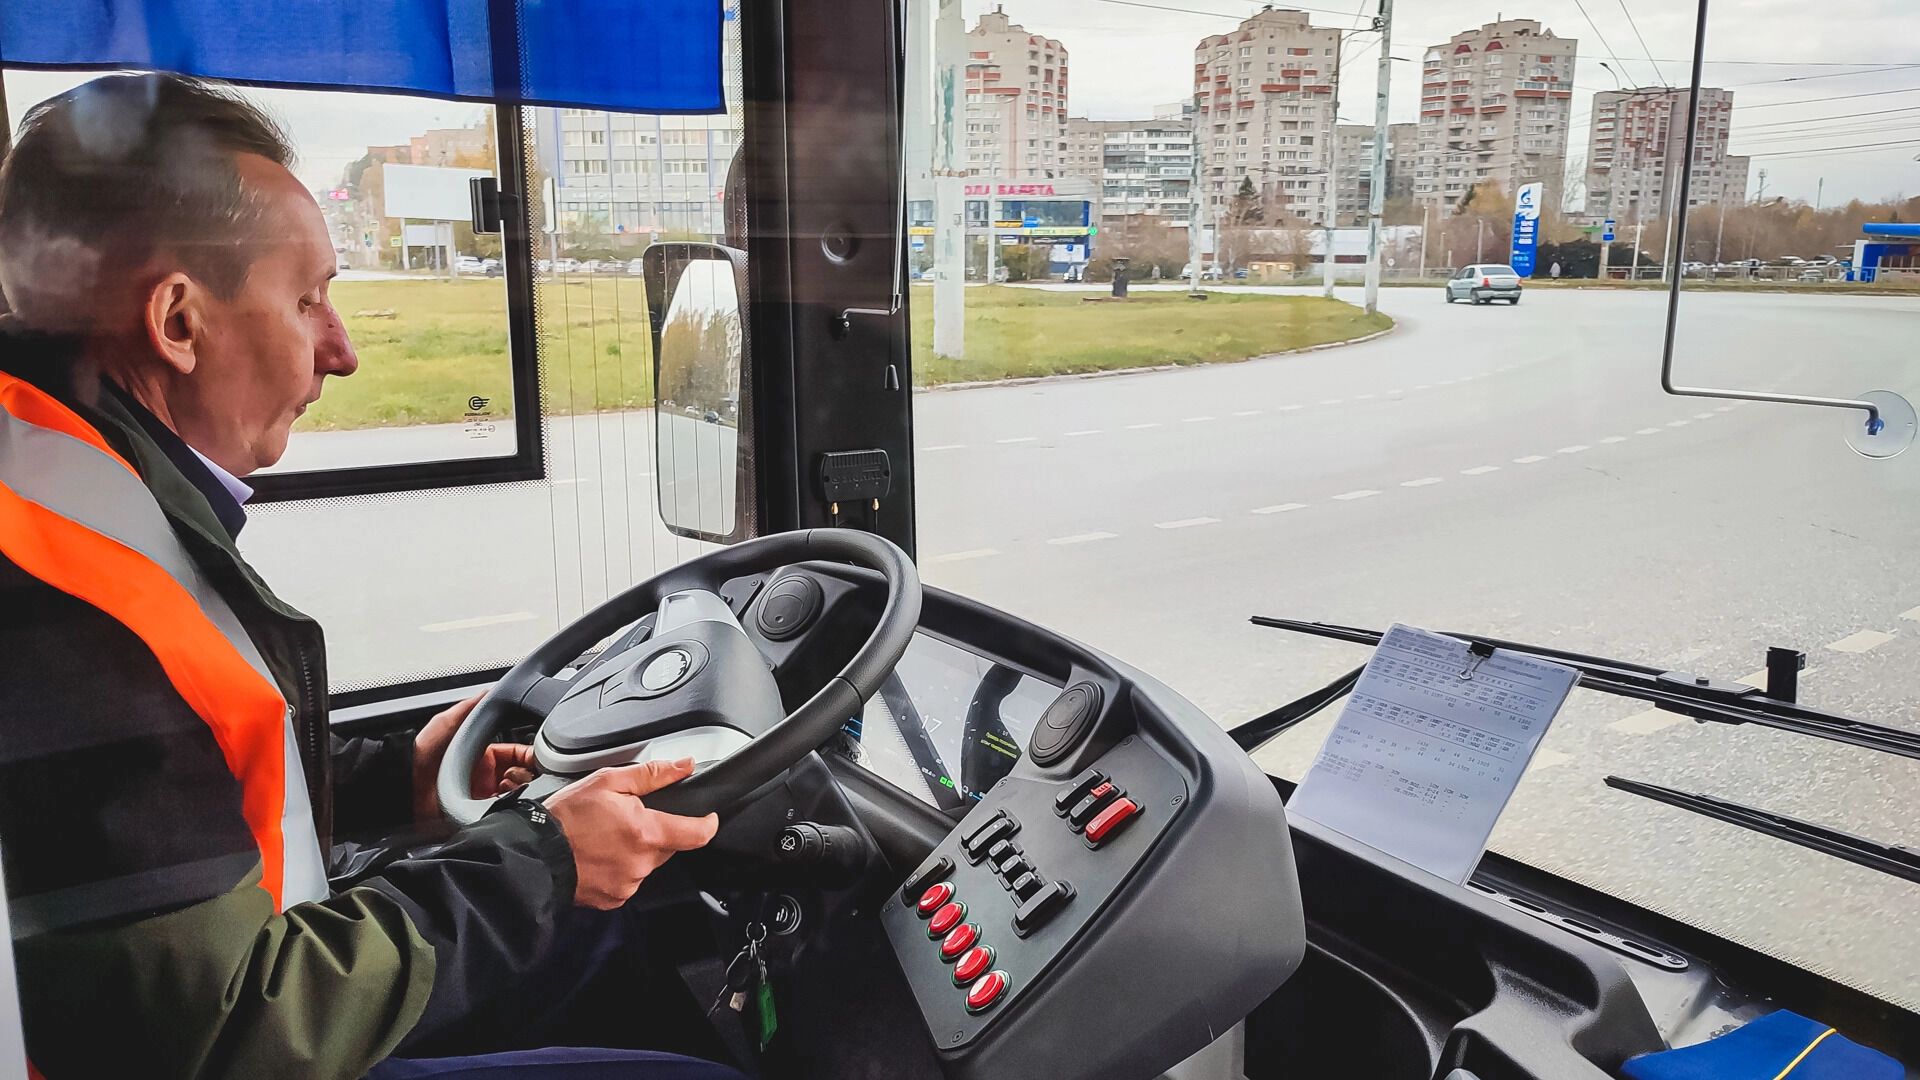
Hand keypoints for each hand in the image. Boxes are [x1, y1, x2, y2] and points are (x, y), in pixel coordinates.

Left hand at [412, 693, 538, 820]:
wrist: (403, 791)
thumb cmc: (418, 757)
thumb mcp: (443, 725)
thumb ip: (467, 708)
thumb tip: (489, 692)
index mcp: (481, 754)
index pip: (517, 752)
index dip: (529, 754)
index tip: (538, 757)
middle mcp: (484, 776)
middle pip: (521, 774)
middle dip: (529, 774)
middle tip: (530, 774)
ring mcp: (482, 797)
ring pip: (517, 793)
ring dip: (522, 790)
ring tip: (516, 788)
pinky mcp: (478, 815)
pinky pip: (505, 810)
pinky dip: (512, 806)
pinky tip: (509, 801)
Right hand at [544, 758, 719, 909]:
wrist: (532, 853)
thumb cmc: (565, 816)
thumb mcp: (607, 781)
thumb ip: (652, 774)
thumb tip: (684, 766)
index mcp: (646, 833)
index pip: (697, 834)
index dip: (707, 823)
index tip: (707, 817)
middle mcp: (641, 863)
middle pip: (668, 846)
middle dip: (656, 831)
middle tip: (627, 820)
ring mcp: (627, 884)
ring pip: (647, 864)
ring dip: (636, 851)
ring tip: (606, 838)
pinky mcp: (614, 899)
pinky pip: (628, 881)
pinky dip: (620, 868)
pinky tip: (599, 856)